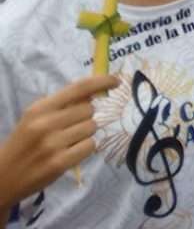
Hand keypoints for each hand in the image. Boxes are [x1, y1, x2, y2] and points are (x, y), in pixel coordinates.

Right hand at [0, 74, 114, 204]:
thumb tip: (94, 93)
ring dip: (85, 134)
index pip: (79, 88)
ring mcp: (52, 144)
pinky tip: (70, 153)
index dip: (101, 82)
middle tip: (69, 129)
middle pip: (89, 110)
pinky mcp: (59, 163)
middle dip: (85, 117)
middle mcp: (46, 124)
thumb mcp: (34, 118)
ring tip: (66, 142)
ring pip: (92, 128)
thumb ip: (61, 105)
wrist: (2, 177)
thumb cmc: (23, 144)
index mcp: (39, 109)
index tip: (116, 81)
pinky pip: (90, 146)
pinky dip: (85, 148)